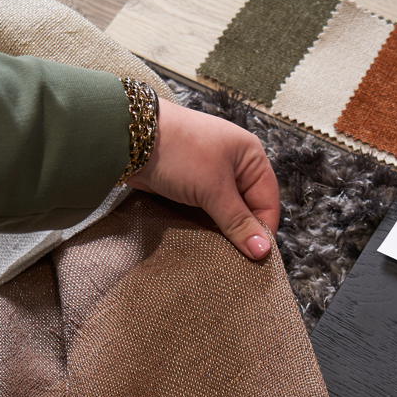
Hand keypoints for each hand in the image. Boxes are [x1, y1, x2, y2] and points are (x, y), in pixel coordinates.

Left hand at [126, 98, 279, 260]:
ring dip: (221, 229)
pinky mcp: (190, 184)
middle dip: (241, 231)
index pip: (268, 201)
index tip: (256, 257)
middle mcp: (235, 164)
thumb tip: (262, 251)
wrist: (128, 137)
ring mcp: (211, 174)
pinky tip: (202, 239)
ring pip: (226, 211)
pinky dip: (205, 223)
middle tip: (237, 259)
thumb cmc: (178, 151)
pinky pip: (206, 210)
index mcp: (250, 156)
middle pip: (248, 208)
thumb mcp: (213, 189)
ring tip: (218, 251)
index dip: (263, 229)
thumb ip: (237, 221)